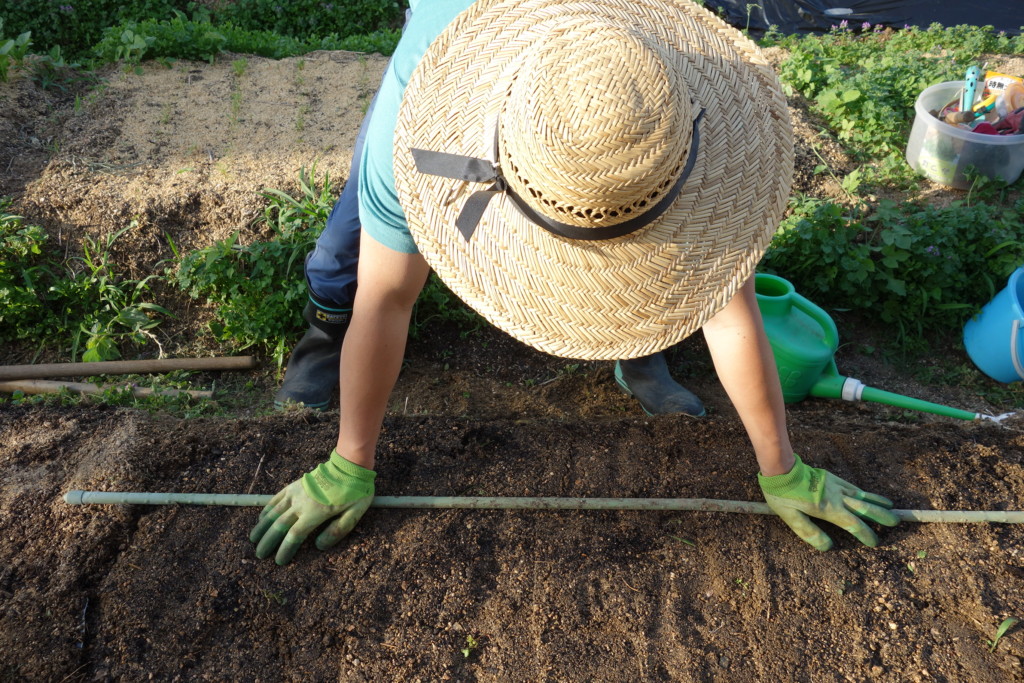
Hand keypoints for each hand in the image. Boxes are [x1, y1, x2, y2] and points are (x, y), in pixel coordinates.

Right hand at [250, 449, 374, 564]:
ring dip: (262, 527)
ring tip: (253, 539)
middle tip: (260, 555)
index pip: (294, 536)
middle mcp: (301, 504)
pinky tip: (262, 518)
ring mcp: (296, 493)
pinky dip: (267, 509)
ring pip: (274, 512)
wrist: (349, 466)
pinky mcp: (295, 485)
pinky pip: (277, 498)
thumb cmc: (355, 491)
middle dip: (268, 541)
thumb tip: (319, 546)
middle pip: (279, 526)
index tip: (278, 561)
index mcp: (315, 513)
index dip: (285, 550)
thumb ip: (337, 531)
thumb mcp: (354, 514)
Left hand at [758, 454, 898, 550]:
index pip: (853, 524)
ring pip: (861, 495)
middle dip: (881, 516)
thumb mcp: (791, 518)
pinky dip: (863, 491)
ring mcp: (835, 486)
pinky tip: (866, 494)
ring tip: (891, 506)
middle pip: (864, 508)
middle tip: (896, 521)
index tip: (874, 542)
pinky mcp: (830, 478)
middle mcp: (837, 497)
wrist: (781, 469)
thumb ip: (809, 532)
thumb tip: (828, 547)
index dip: (865, 534)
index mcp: (829, 509)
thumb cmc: (783, 495)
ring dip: (877, 501)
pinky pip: (851, 486)